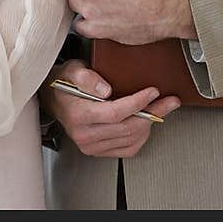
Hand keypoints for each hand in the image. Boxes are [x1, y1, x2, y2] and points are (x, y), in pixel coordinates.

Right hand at [40, 60, 178, 157]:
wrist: (54, 99)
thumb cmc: (65, 82)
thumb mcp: (72, 70)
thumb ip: (86, 77)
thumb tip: (105, 88)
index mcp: (79, 115)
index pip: (115, 112)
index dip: (137, 102)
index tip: (153, 91)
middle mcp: (85, 135)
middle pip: (127, 128)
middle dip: (153, 113)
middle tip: (169, 101)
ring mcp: (92, 146)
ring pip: (130, 139)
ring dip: (150, 124)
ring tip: (161, 109)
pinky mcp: (98, 151)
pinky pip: (127, 149)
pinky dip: (141, 137)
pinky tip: (146, 123)